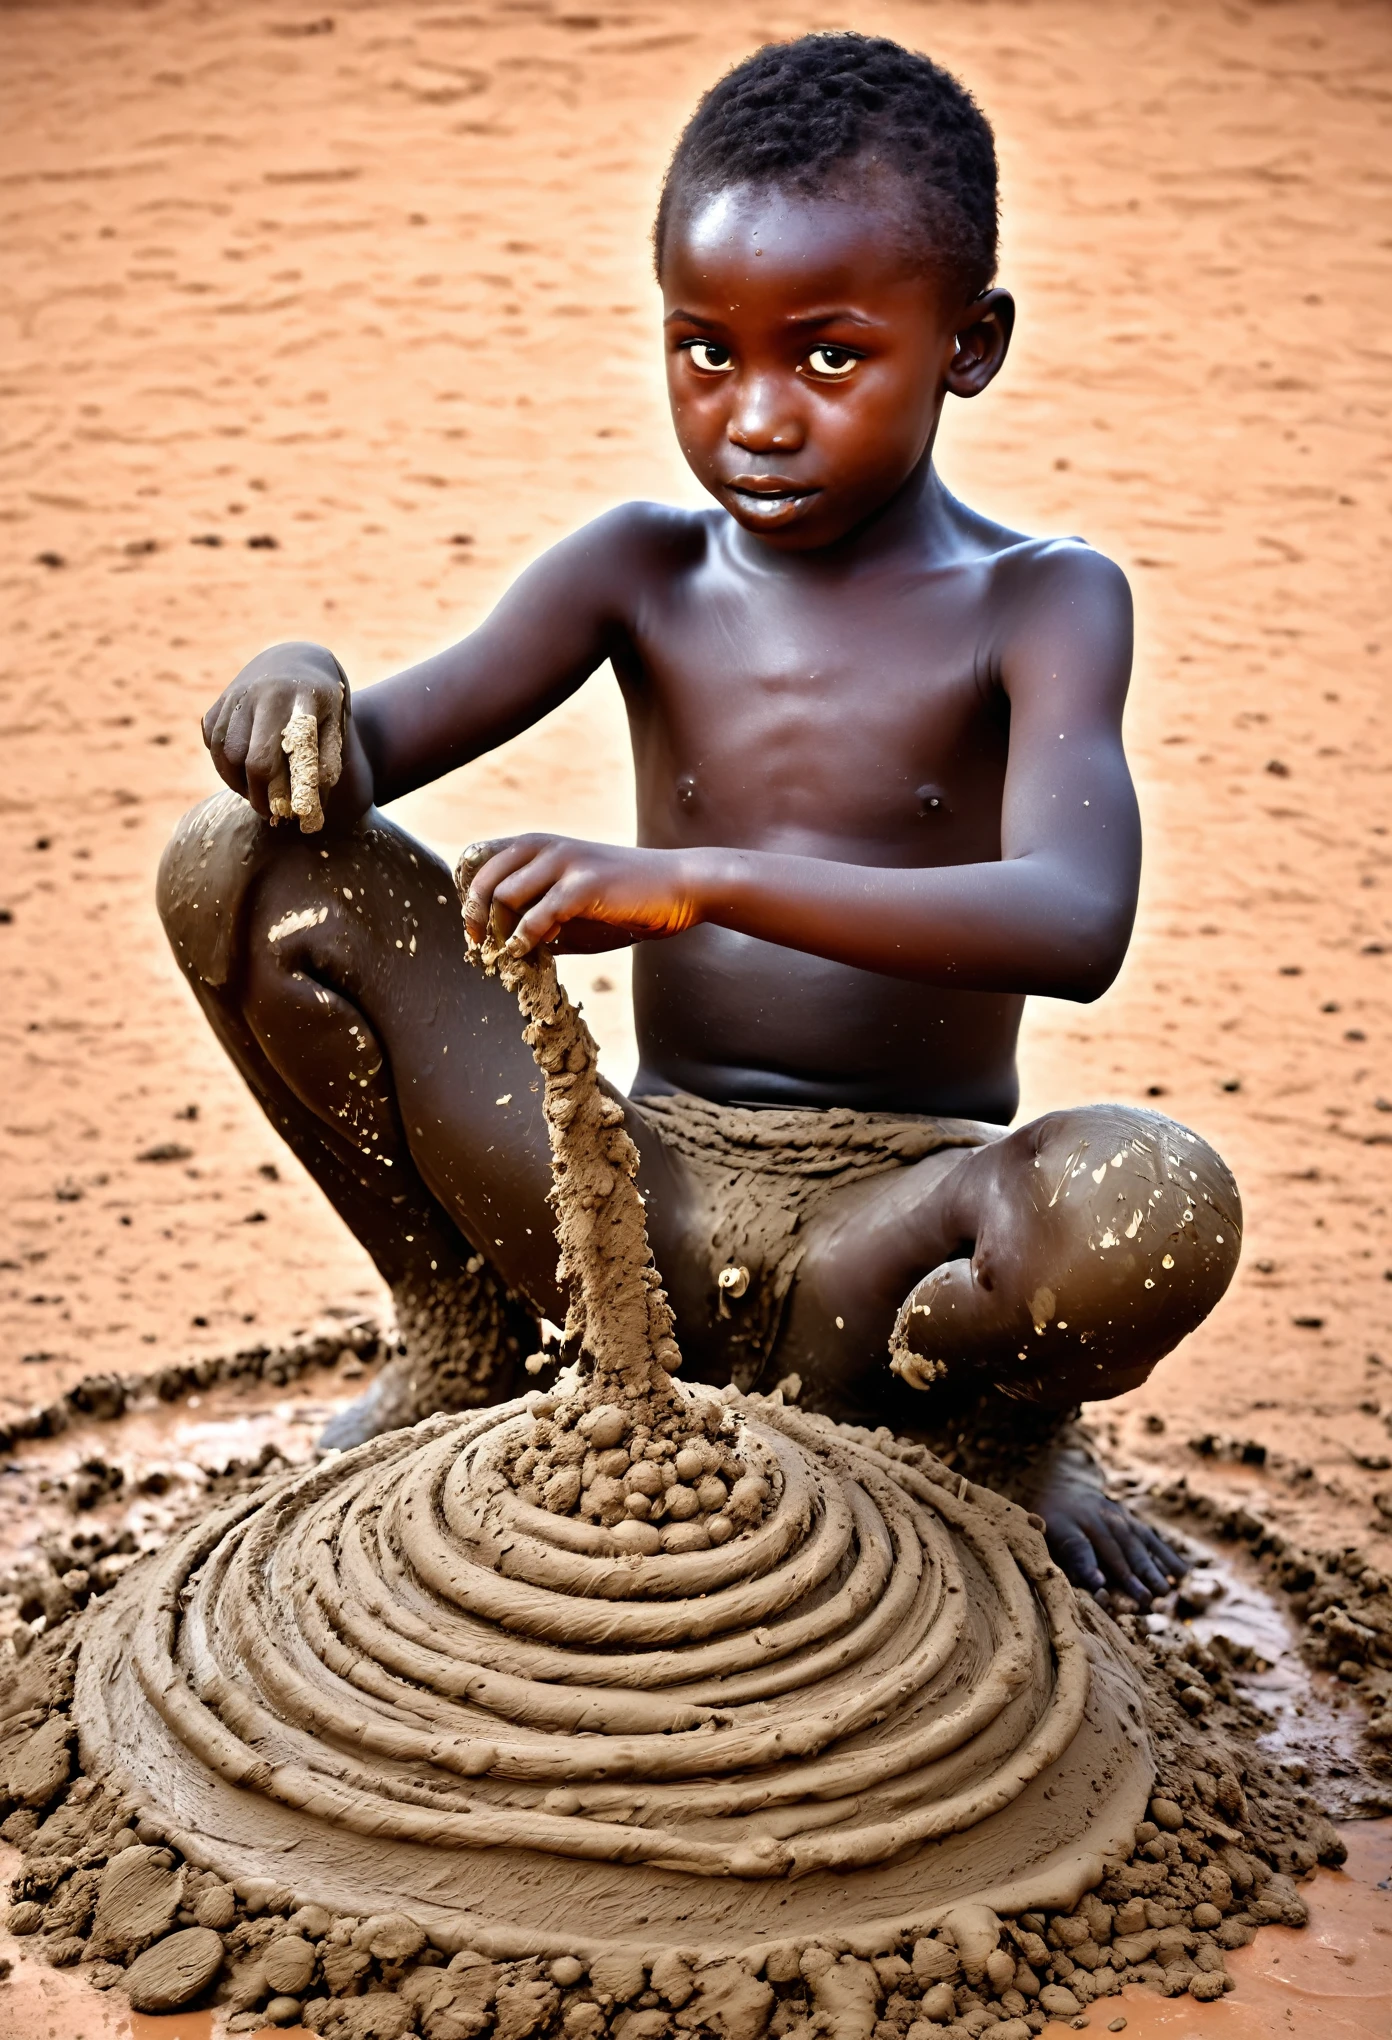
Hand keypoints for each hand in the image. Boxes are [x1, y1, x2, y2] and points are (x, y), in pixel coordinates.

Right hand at [202, 641, 349, 831]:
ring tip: (257, 793)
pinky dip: (223, 763)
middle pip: (244, 759)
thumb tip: (310, 809)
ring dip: (236, 782)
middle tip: (269, 810)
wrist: (296, 659)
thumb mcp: (335, 727)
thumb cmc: (322, 705)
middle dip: (255, 793)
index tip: (288, 811)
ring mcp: (235, 696)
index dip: (276, 790)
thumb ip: (327, 763)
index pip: (274, 757)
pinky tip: (243, 770)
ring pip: (224, 753)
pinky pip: (213, 743)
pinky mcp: (219, 702)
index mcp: (297, 700)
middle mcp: (261, 694)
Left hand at [458, 835, 705, 954]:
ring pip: (505, 895)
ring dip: (499, 931)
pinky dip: (526, 939)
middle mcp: (546, 846)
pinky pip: (538, 915)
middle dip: (474, 916)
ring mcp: (565, 862)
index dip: (469, 891)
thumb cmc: (626, 899)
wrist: (678, 887)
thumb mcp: (573, 904)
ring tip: (507, 954)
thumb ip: (540, 916)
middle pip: (483, 878)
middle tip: (479, 945)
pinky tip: (529, 952)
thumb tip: (506, 948)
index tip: (473, 925)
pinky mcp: (584, 885)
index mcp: (539, 845)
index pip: (479, 857)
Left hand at [1035, 1472, 1185, 1607]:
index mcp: (1065, 1523)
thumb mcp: (1043, 1538)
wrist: (1061, 1487)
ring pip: (1135, 1542)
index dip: (1087, 1565)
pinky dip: (1165, 1554)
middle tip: (1147, 1600)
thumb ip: (1065, 1560)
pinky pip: (1149, 1536)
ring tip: (1166, 1591)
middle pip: (1114, 1548)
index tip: (1100, 1586)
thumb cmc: (1050, 1525)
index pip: (1077, 1547)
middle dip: (1131, 1575)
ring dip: (1151, 1567)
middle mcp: (1093, 1516)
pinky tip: (1182, 1573)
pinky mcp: (1129, 1517)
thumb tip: (1093, 1584)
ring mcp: (1114, 1514)